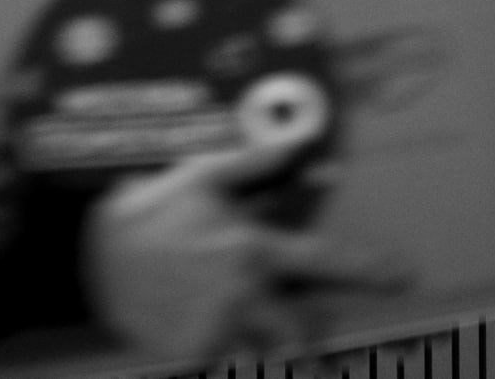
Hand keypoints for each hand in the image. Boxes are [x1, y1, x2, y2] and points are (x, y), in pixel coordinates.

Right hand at [85, 139, 409, 363]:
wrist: (88, 252)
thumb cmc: (152, 208)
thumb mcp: (205, 176)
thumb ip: (258, 163)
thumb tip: (301, 138)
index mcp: (254, 250)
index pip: (328, 260)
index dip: (371, 269)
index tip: (405, 276)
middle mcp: (242, 297)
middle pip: (302, 335)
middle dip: (313, 340)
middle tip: (314, 340)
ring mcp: (215, 331)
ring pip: (265, 359)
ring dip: (275, 356)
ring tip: (280, 349)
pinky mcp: (189, 356)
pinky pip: (222, 365)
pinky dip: (228, 358)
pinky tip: (217, 343)